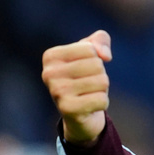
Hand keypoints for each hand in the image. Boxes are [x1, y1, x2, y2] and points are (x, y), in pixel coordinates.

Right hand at [41, 30, 111, 145]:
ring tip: (88, 95)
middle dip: (100, 75)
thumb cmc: (85, 78)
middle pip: (97, 65)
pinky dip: (102, 103)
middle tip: (88, 85)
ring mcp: (57, 92)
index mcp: (51, 56)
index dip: (96, 59)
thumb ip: (100, 40)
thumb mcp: (92, 53)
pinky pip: (102, 99)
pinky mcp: (68, 109)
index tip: (84, 70)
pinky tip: (89, 107)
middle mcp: (49, 73)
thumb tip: (105, 56)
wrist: (79, 115)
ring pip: (102, 81)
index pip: (90, 49)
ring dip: (102, 90)